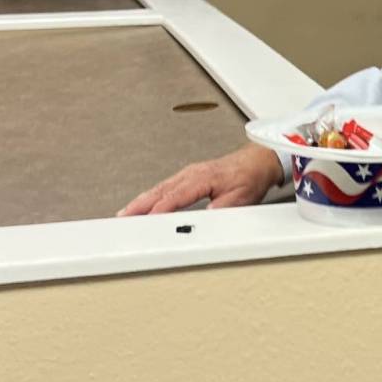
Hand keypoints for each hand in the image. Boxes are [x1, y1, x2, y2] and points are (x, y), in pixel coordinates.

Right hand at [117, 144, 283, 216]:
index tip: (148, 220)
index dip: (161, 208)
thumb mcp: (241, 197)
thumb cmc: (249, 177)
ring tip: (126, 213)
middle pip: (161, 191)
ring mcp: (188, 174)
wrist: (258, 161)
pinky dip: (151, 196)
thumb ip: (222, 208)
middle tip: (123, 217)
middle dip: (140, 204)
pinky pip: (165, 186)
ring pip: (160, 188)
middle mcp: (191, 174)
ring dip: (142, 200)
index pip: (177, 196)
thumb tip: (206, 219)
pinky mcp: (188, 176)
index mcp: (202, 178)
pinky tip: (144, 203)